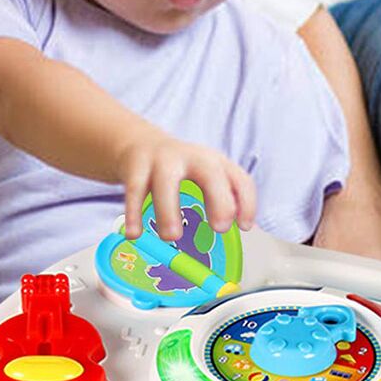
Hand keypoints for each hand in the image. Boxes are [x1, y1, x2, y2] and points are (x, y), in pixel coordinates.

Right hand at [115, 132, 255, 241]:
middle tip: (219, 228)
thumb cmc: (178, 168)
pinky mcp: (137, 167)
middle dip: (219, 200)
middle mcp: (192, 157)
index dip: (246, 203)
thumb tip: (233, 236)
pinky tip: (135, 234)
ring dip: (168, 211)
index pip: (239, 179)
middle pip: (210, 173)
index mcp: (214, 162)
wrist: (140, 143)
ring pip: (166, 183)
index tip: (243, 227)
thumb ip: (219, 201)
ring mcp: (162, 160)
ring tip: (170, 236)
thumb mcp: (204, 177)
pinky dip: (134, 214)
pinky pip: (134, 191)